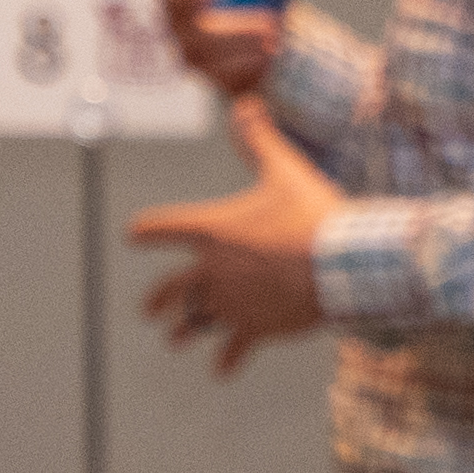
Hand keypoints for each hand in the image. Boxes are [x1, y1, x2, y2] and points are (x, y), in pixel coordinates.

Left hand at [125, 97, 340, 368]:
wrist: (340, 264)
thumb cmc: (310, 214)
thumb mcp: (285, 169)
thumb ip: (259, 138)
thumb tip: (246, 102)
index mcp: (211, 231)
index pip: (162, 228)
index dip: (147, 230)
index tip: (133, 235)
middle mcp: (212, 271)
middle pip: (173, 288)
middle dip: (158, 299)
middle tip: (147, 312)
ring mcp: (232, 304)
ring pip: (197, 322)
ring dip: (184, 331)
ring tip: (174, 341)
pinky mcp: (257, 327)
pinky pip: (234, 347)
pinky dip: (227, 359)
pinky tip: (220, 370)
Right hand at [158, 0, 299, 95]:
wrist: (266, 46)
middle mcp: (178, 12)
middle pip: (175, 2)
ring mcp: (189, 46)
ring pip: (200, 45)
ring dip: (233, 38)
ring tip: (270, 33)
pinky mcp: (209, 76)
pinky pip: (221, 74)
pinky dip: (245, 69)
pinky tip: (266, 66)